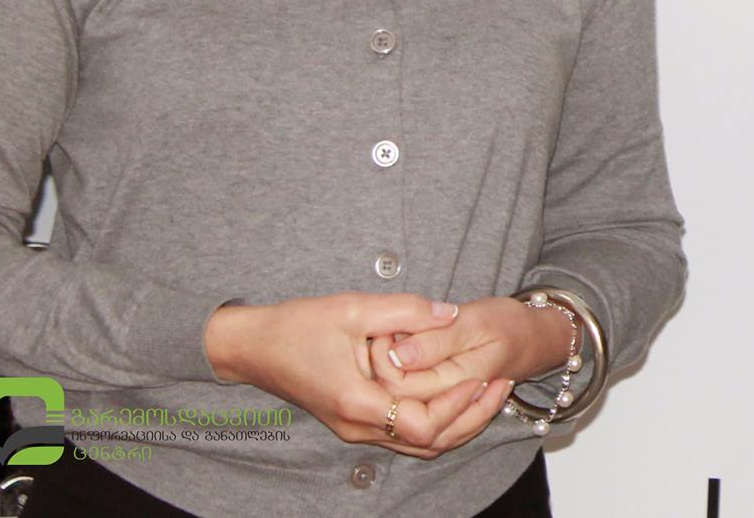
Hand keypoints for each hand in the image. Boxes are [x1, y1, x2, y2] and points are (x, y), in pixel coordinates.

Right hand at [203, 294, 510, 457]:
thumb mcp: (353, 307)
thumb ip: (405, 311)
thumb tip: (450, 312)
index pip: (423, 425)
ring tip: (487, 390)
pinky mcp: (354, 421)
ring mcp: (354, 428)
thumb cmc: (296, 326)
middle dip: (470, 417)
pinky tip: (453, 393)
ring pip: (418, 445)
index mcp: (357, 401)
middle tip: (500, 385)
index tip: (483, 376)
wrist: (253, 347)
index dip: (459, 406)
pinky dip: (435, 421)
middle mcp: (357, 424)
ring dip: (456, 422)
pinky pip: (403, 434)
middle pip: (428, 443)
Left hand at [369, 295, 571, 400]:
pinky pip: (411, 413)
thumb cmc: (509, 325)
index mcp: (457, 382)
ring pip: (400, 411)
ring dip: (390, 379)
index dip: (383, 356)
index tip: (388, 327)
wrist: (535, 342)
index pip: (399, 385)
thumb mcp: (475, 321)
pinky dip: (400, 390)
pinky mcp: (442, 411)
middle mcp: (449, 406)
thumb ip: (436, 340)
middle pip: (394, 401)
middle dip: (382, 367)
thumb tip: (396, 355)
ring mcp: (445, 414)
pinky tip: (403, 365)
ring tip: (399, 345)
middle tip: (390, 333)